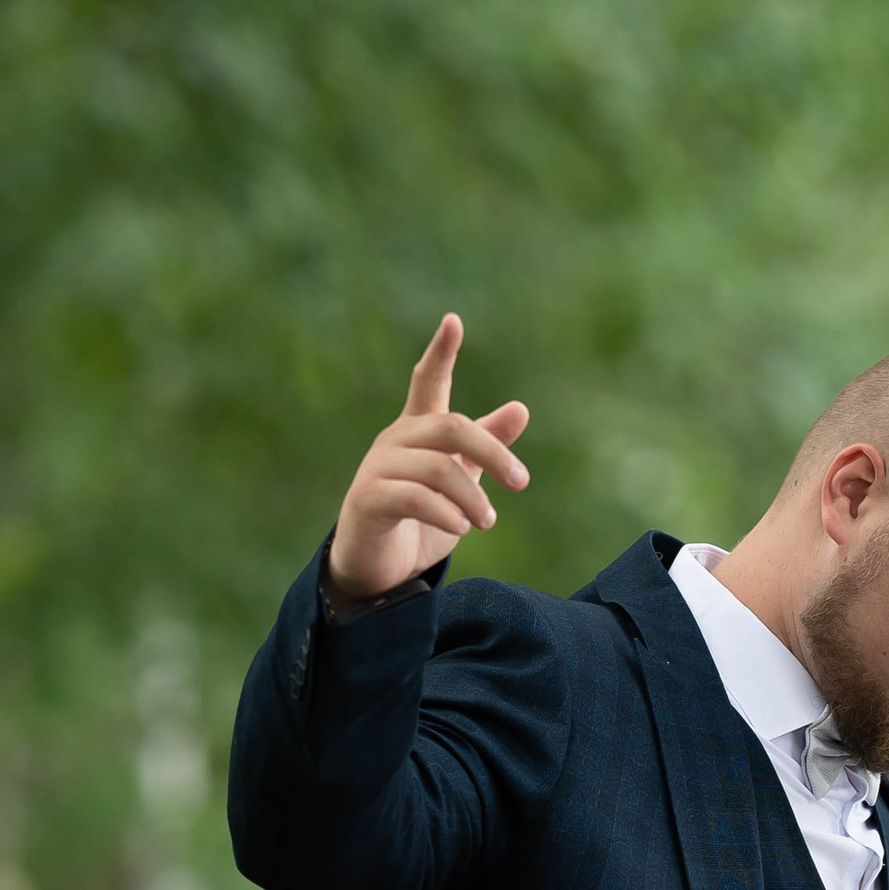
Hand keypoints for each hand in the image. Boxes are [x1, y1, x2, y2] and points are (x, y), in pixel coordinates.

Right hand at [326, 315, 531, 610]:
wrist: (381, 568)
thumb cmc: (423, 519)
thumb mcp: (463, 479)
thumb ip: (486, 446)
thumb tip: (520, 408)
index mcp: (419, 431)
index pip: (427, 382)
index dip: (441, 353)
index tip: (454, 321)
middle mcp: (396, 440)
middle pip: (451, 427)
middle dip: (492, 452)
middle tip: (521, 483)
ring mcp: (378, 468)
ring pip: (437, 467)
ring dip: (472, 497)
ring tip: (488, 522)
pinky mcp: (367, 499)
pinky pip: (413, 497)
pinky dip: (444, 512)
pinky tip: (461, 526)